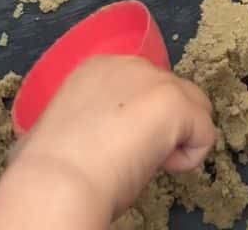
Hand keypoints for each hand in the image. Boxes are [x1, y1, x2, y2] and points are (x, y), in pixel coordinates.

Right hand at [0, 57, 215, 227]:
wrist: (56, 182)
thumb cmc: (46, 168)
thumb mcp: (47, 134)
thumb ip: (63, 127)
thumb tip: (43, 144)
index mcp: (94, 69)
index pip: (140, 87)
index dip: (135, 122)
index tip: (117, 149)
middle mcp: (127, 64)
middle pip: (169, 92)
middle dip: (162, 127)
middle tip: (134, 160)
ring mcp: (153, 80)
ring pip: (195, 106)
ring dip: (180, 138)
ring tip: (149, 165)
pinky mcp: (174, 102)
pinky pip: (205, 132)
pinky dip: (191, 157)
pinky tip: (162, 168)